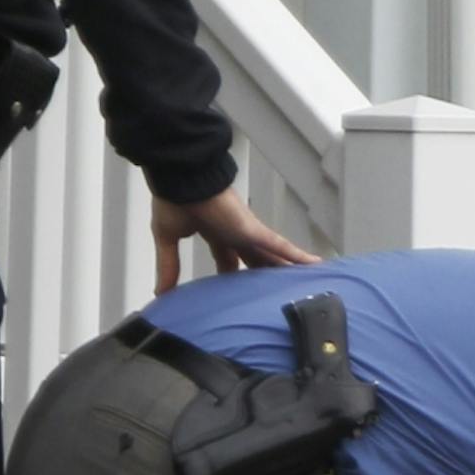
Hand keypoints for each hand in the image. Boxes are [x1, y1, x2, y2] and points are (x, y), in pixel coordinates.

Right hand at [151, 186, 319, 291]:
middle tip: (279, 295)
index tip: (237, 294)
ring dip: (288, 269)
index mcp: (216, 233)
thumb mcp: (168, 238)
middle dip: (267, 277)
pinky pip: (280, 245)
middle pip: (257, 261)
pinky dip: (296, 255)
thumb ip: (168, 265)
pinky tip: (314, 265)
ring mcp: (248, 232)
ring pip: (273, 256)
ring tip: (306, 284)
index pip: (229, 260)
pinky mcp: (254, 230)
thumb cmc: (174, 200)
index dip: (234, 276)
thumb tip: (160, 292)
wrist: (181, 179)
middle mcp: (235, 234)